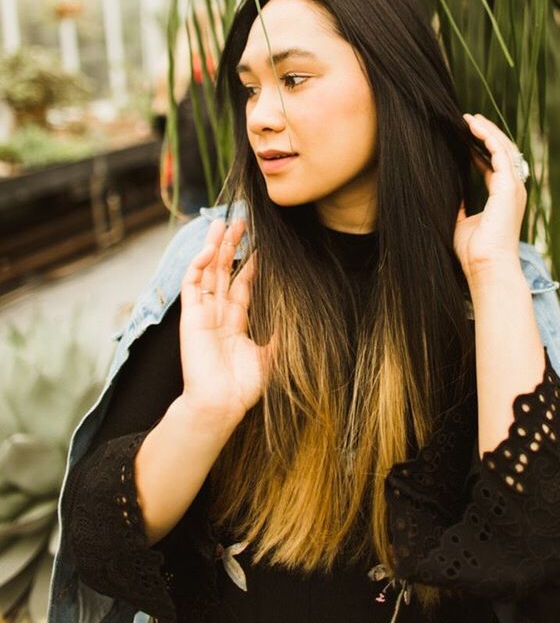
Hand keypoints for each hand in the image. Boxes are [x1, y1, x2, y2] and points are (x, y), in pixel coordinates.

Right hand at [179, 218, 272, 425]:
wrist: (220, 405)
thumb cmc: (244, 387)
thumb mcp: (271, 355)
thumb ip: (281, 334)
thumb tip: (302, 316)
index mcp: (236, 321)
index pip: (242, 283)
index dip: (251, 263)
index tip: (261, 243)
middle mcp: (218, 312)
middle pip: (224, 270)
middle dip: (231, 246)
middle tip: (241, 221)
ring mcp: (203, 312)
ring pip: (207, 271)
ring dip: (213, 246)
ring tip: (222, 222)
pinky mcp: (191, 316)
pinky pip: (192, 284)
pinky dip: (197, 265)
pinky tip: (207, 248)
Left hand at [454, 113, 526, 279]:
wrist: (487, 266)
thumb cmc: (475, 252)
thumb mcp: (463, 222)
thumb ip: (461, 206)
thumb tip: (450, 193)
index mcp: (503, 198)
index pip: (496, 167)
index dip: (482, 150)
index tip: (467, 139)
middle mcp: (512, 190)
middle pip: (503, 153)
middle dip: (487, 135)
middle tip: (470, 120)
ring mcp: (514, 187)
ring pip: (504, 148)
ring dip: (488, 130)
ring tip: (471, 118)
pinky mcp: (509, 186)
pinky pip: (500, 152)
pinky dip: (488, 136)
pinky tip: (474, 126)